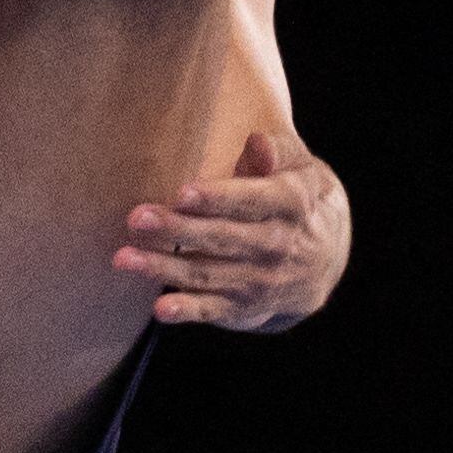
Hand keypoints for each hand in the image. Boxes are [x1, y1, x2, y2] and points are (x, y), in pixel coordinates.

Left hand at [112, 132, 350, 332]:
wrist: (327, 258)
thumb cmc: (296, 195)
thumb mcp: (300, 167)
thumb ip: (277, 150)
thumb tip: (258, 143)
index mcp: (290, 203)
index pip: (251, 200)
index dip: (217, 198)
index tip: (182, 192)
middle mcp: (277, 244)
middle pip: (222, 237)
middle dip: (177, 229)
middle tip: (136, 218)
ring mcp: (260, 279)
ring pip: (208, 273)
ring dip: (164, 268)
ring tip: (124, 258)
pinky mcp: (246, 306)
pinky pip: (213, 309)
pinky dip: (187, 310)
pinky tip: (160, 308)